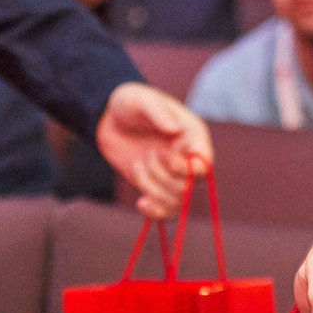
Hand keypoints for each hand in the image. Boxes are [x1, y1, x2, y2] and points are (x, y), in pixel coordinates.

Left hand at [95, 83, 214, 218]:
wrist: (108, 117)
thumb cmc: (130, 102)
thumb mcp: (141, 100)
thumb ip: (158, 112)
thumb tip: (174, 129)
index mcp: (192, 136)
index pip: (204, 164)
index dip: (187, 169)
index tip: (164, 155)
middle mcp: (187, 158)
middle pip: (188, 186)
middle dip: (162, 176)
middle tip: (145, 156)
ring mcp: (171, 174)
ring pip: (176, 201)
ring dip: (153, 189)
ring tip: (136, 168)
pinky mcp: (155, 186)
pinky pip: (165, 210)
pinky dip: (155, 212)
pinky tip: (141, 203)